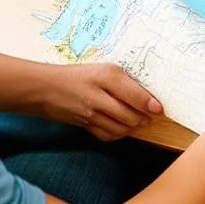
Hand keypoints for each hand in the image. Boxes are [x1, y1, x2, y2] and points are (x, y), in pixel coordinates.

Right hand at [38, 62, 161, 141]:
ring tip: (138, 121)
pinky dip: (118, 134)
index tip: (159, 108)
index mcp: (105, 75)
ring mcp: (90, 114)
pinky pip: (107, 135)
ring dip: (132, 127)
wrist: (45, 88)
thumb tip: (145, 95)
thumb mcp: (102, 69)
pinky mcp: (84, 126)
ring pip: (120, 128)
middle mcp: (98, 95)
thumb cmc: (77, 74)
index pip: (134, 94)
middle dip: (143, 119)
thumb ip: (122, 81)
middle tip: (150, 116)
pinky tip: (121, 127)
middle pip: (129, 115)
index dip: (149, 104)